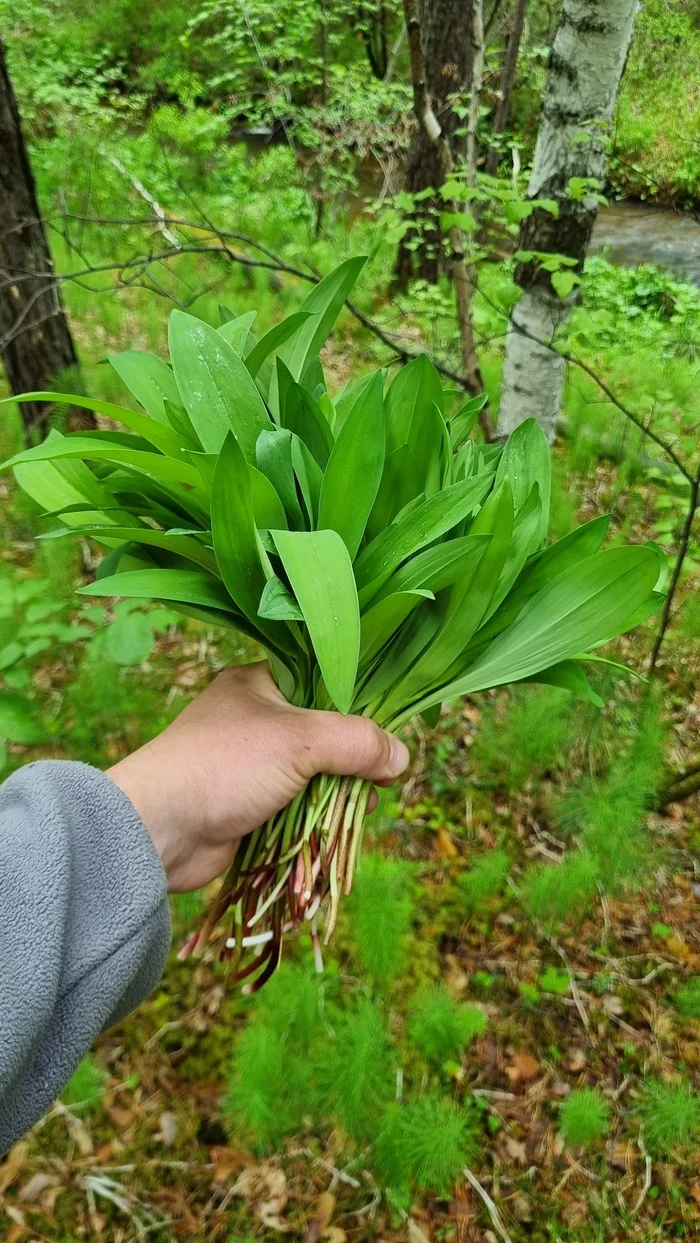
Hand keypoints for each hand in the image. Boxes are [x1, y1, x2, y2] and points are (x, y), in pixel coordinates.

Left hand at [107, 662, 408, 891]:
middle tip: (380, 779)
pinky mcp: (248, 803)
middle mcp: (255, 717)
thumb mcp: (301, 741)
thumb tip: (402, 757)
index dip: (361, 706)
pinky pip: (297, 805)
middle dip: (355, 759)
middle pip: (326, 732)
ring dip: (339, 793)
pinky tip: (338, 828)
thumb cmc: (224, 766)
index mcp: (260, 682)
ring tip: (363, 807)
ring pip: (314, 773)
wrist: (158, 828)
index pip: (325, 681)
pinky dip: (317, 817)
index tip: (389, 734)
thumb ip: (357, 742)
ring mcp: (251, 763)